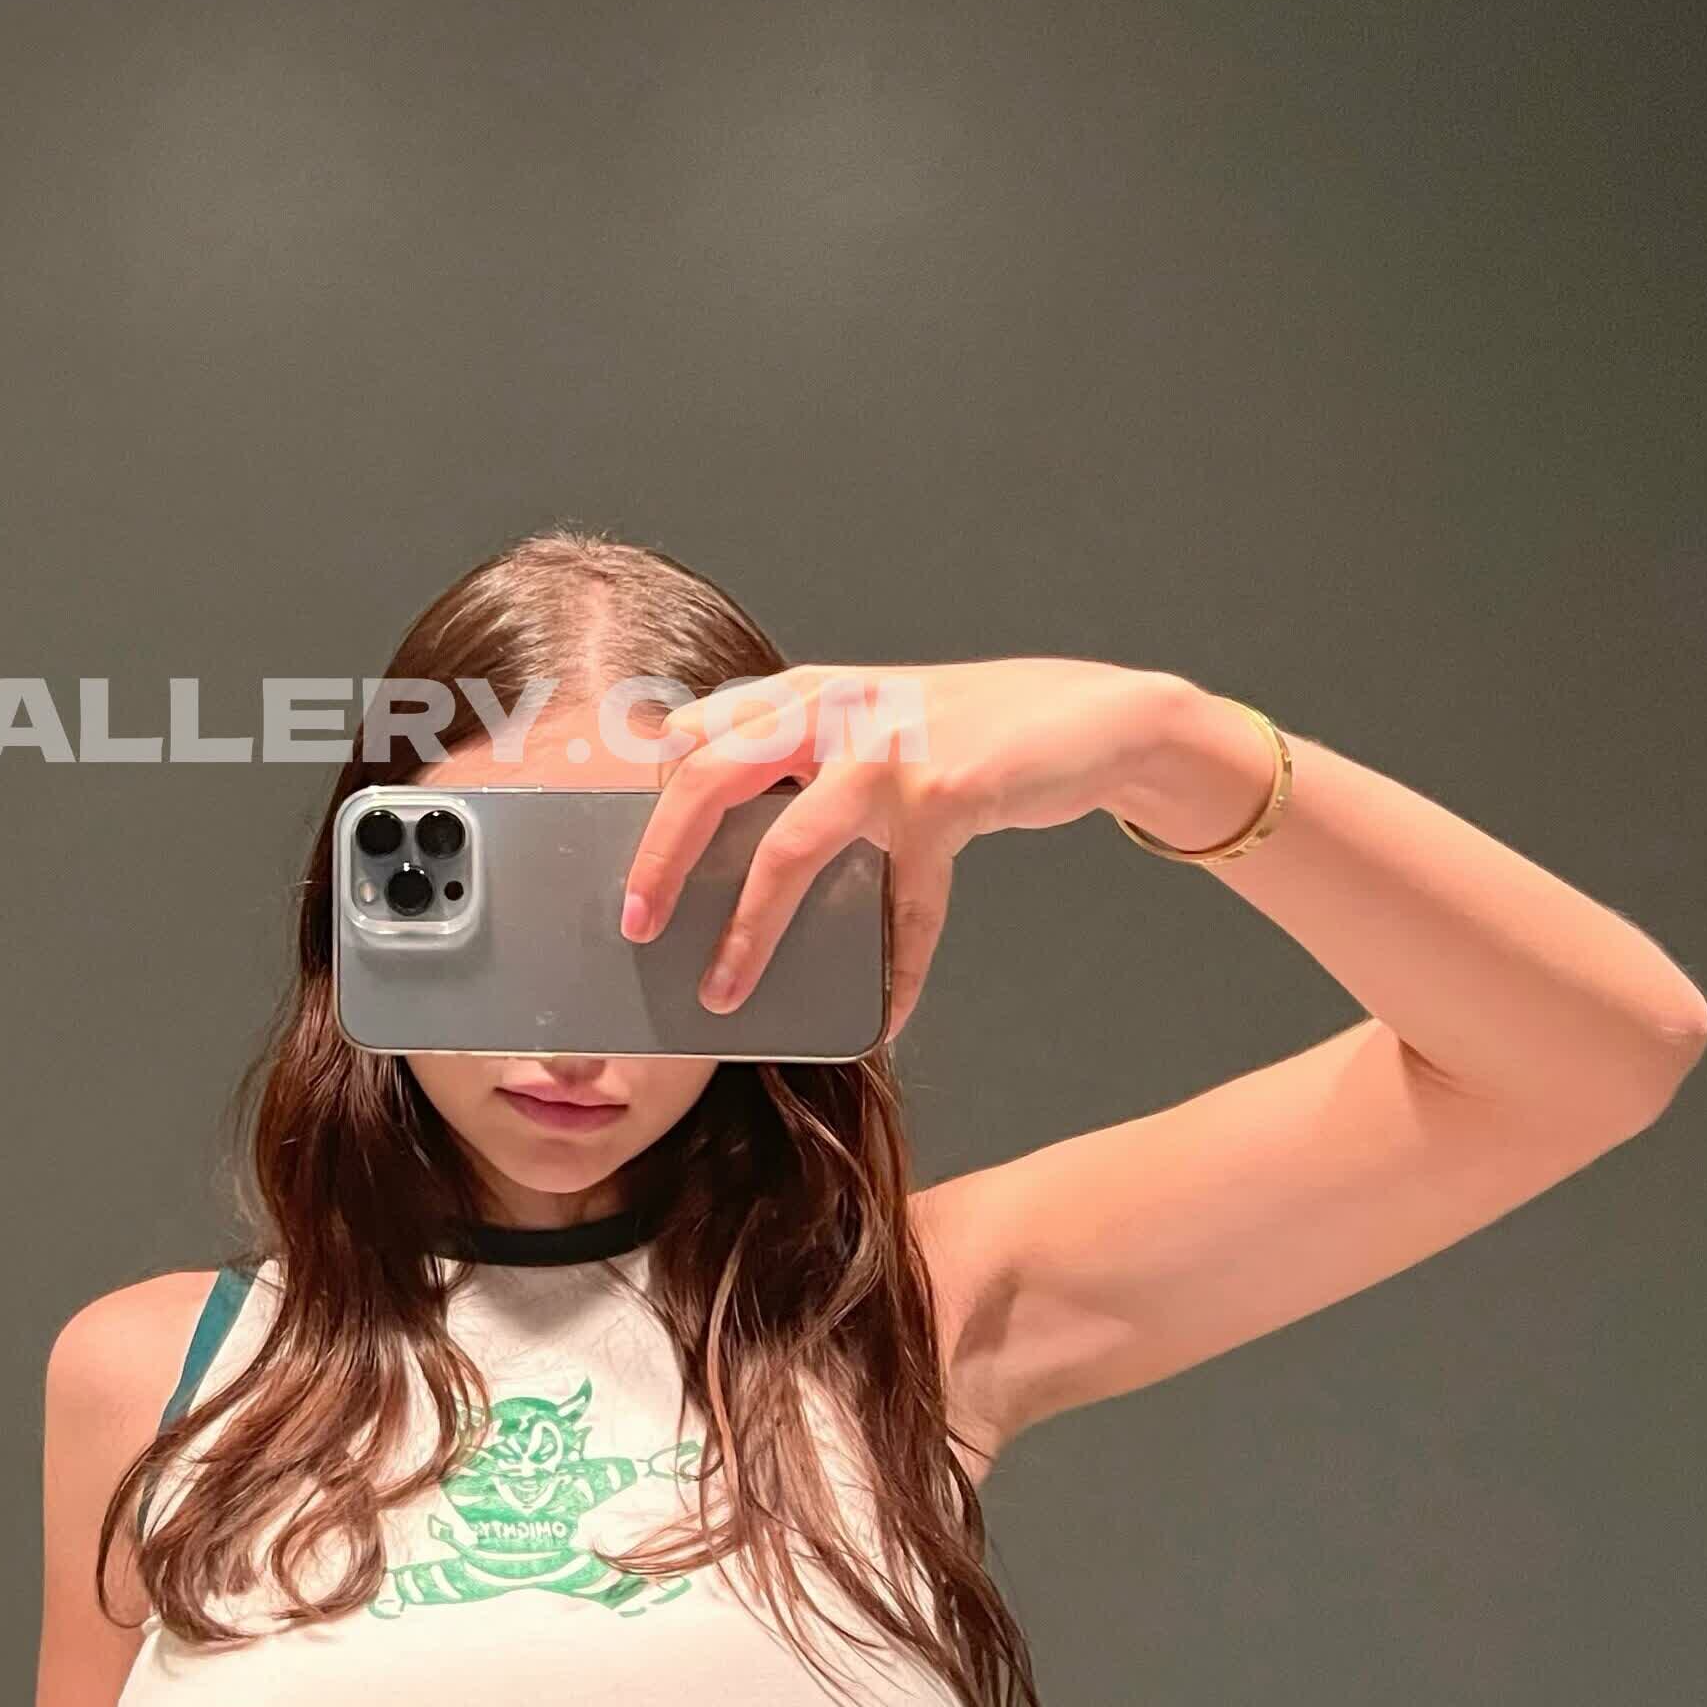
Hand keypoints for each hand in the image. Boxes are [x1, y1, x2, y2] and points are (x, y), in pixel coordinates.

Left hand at [620, 660, 1261, 1040]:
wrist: (1092, 715)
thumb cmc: (965, 730)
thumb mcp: (869, 718)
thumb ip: (797, 750)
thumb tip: (707, 814)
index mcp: (804, 690)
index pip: (692, 734)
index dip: (645, 796)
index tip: (613, 861)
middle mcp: (835, 708)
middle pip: (709, 776)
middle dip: (661, 858)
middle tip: (634, 926)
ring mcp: (891, 751)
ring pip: (791, 849)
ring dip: (751, 931)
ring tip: (723, 992)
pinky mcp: (950, 795)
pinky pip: (909, 907)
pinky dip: (898, 971)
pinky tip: (888, 1017)